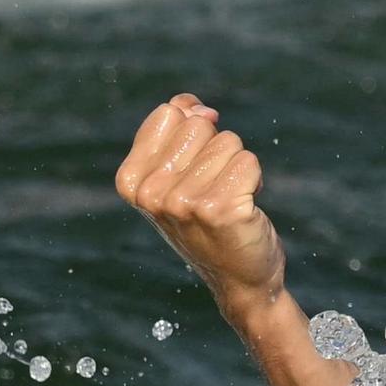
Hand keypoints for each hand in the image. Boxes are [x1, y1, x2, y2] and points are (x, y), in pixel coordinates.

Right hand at [114, 93, 285, 314]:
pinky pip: (248, 162)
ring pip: (228, 142)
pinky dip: (255, 180)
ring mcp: (183, 203)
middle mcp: (151, 193)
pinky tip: (244, 209)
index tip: (196, 168)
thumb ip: (179, 130)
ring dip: (238, 168)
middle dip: (217, 151)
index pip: (170, 114)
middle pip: (199, 126)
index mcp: (130, 181)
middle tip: (216, 189)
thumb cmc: (210, 220)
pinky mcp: (218, 210)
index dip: (195, 131)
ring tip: (230, 201)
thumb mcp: (180, 174)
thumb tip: (195, 107)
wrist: (240, 278)